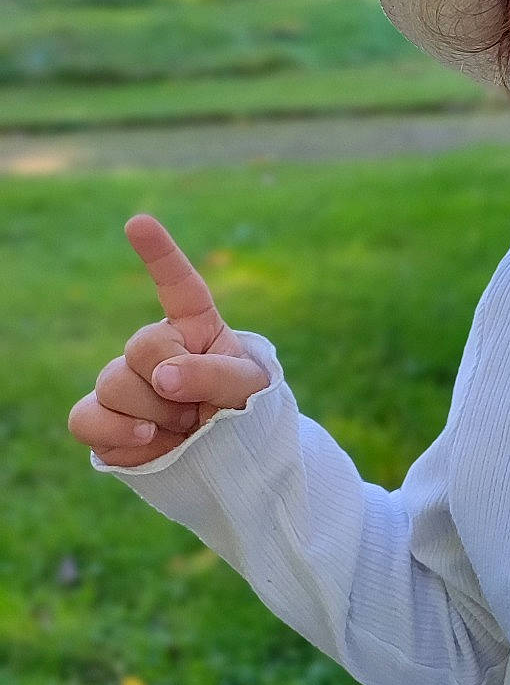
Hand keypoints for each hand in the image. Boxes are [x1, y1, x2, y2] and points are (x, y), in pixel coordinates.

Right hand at [68, 215, 269, 468]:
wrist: (228, 461)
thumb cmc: (246, 414)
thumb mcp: (250, 389)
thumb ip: (213, 374)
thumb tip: (161, 375)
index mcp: (196, 327)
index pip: (178, 285)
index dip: (158, 253)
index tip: (138, 222)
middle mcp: (155, 348)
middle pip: (140, 347)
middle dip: (170, 382)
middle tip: (199, 408)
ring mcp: (125, 383)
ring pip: (112, 384)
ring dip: (152, 414)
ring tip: (182, 427)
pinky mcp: (104, 420)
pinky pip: (85, 419)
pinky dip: (114, 433)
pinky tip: (148, 440)